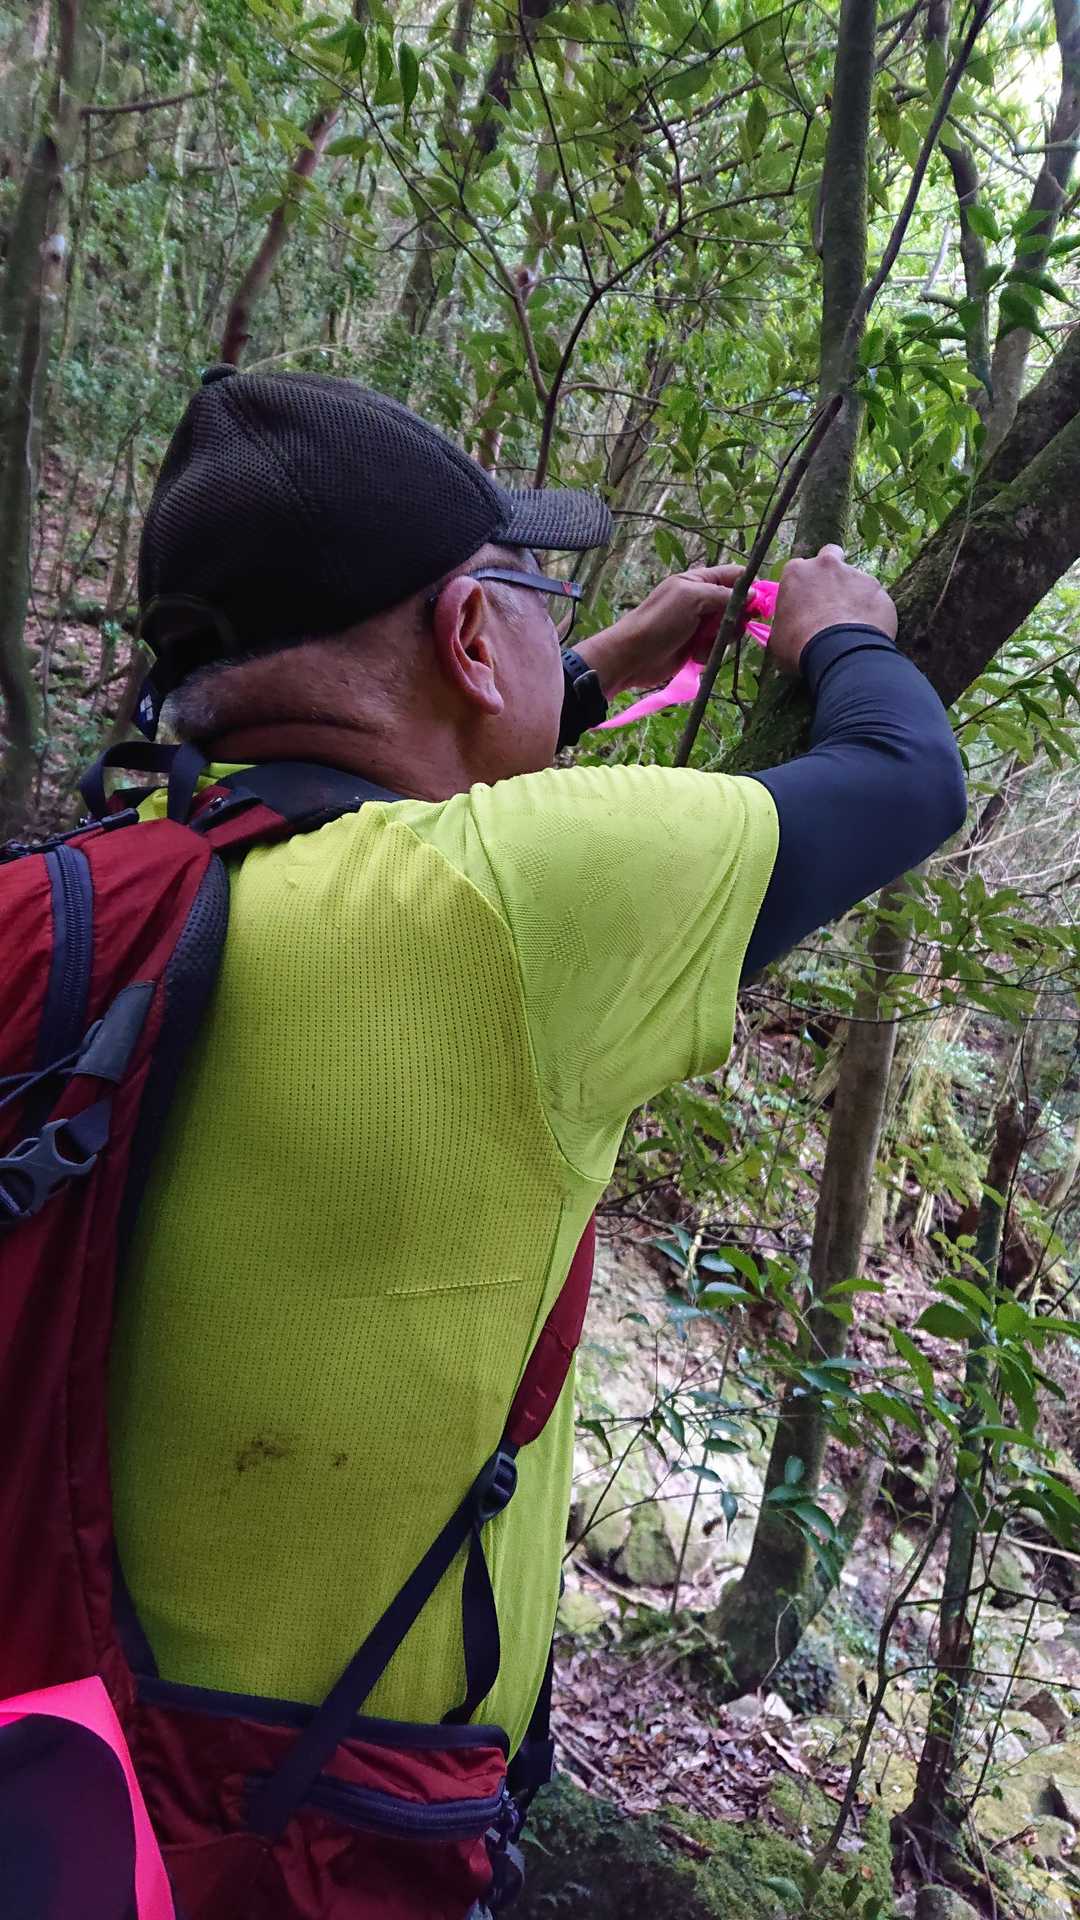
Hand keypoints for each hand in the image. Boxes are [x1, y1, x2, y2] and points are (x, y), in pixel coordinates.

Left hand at [573, 563, 741, 697]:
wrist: (632, 656)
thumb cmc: (659, 621)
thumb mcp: (692, 598)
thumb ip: (723, 594)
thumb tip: (753, 595)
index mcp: (698, 581)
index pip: (735, 576)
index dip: (751, 588)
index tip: (759, 604)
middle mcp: (701, 600)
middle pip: (737, 605)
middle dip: (737, 618)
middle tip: (728, 628)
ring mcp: (699, 624)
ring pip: (729, 628)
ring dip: (722, 638)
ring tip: (704, 643)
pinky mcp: (697, 646)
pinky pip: (717, 647)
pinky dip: (710, 652)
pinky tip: (696, 655)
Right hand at [769, 545, 895, 674]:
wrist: (838, 652)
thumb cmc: (799, 645)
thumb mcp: (777, 637)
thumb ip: (783, 622)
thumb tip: (786, 629)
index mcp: (797, 571)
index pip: (799, 568)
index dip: (802, 585)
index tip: (804, 601)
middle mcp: (827, 565)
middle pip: (831, 554)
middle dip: (831, 570)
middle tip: (831, 595)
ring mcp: (856, 574)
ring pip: (856, 579)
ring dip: (853, 595)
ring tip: (851, 625)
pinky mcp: (878, 590)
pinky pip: (874, 599)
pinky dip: (871, 612)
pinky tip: (866, 631)